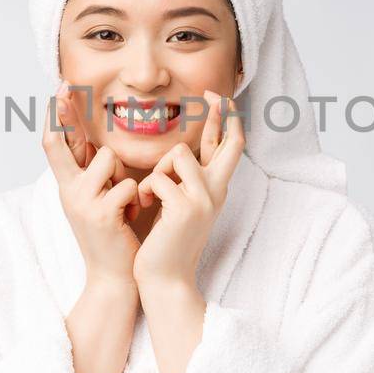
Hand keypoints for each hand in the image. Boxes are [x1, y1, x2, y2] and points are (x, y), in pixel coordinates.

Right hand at [43, 80, 142, 288]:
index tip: (61, 87)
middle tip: (63, 86)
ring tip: (126, 201)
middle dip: (63, 112)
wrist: (115, 276)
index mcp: (69, 185)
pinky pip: (127, 184)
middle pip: (58, 142)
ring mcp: (81, 202)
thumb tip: (97, 143)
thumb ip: (96, 172)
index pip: (56, 142)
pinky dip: (137, 197)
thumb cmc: (114, 233)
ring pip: (108, 158)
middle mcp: (68, 190)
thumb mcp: (99, 199)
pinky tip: (132, 217)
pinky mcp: (100, 215)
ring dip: (124, 174)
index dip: (57, 114)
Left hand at [133, 90, 244, 288]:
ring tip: (150, 195)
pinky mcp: (185, 208)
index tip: (221, 97)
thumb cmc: (166, 243)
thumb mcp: (179, 205)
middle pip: (229, 142)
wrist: (165, 280)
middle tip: (214, 93)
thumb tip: (181, 153)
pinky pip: (158, 177)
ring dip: (157, 169)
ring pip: (179, 153)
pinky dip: (144, 190)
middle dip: (222, 113)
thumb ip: (184, 179)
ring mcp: (204, 199)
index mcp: (215, 190)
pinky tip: (143, 208)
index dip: (228, 120)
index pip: (230, 147)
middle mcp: (217, 192)